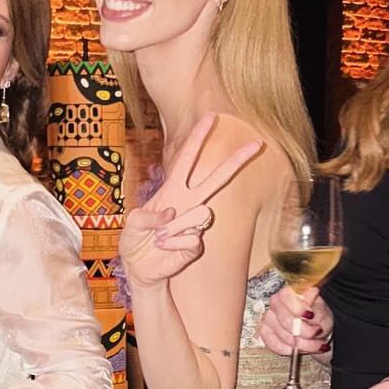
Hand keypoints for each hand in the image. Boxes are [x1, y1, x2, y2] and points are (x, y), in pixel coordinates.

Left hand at [120, 113, 263, 288]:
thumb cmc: (135, 242)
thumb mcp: (130, 224)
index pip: (187, 159)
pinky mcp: (196, 245)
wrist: (140, 271)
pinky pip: (192, 240)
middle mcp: (187, 203)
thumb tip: (172, 215)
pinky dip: (173, 246)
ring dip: (173, 228)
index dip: (197, 138)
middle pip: (217, 178)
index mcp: (172, 190)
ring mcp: (194, 224)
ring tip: (159, 238)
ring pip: (201, 214)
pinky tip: (165, 249)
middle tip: (258, 142)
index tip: (210, 117)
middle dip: (237, 160)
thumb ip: (146, 215)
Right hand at [258, 287, 331, 357]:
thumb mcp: (323, 312)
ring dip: (303, 344)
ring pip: (283, 335)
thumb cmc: (318, 318)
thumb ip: (316, 307)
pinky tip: (302, 349)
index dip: (297, 307)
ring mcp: (268, 318)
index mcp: (290, 292)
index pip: (285, 296)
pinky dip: (291, 350)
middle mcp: (276, 303)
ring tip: (316, 344)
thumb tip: (312, 293)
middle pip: (285, 319)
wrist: (316, 331)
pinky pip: (276, 345)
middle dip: (305, 331)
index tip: (310, 315)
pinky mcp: (265, 332)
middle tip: (317, 332)